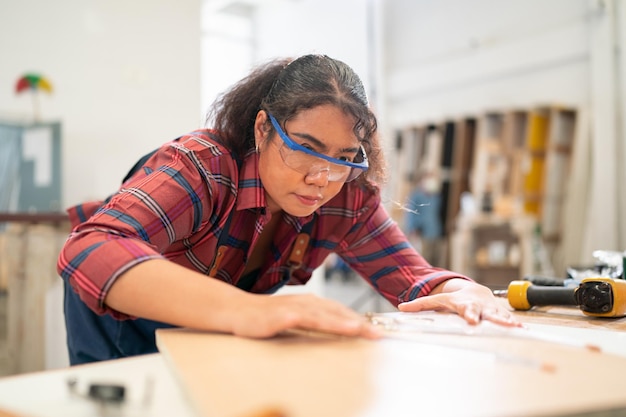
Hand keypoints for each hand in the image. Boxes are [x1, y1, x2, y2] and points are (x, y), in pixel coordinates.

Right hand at [231, 293, 382, 338]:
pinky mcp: (281, 316)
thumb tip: (335, 330)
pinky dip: (321, 322)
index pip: (340, 312)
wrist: (236, 310)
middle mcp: (306, 302)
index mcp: (312, 303)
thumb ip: (313, 322)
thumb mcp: (293, 318)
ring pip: (325, 315)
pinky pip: (305, 319)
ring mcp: (294, 308)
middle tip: (379, 335)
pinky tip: (330, 326)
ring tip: (362, 330)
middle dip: (360, 323)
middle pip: (338, 313)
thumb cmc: (266, 316)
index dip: (360, 321)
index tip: (378, 332)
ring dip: (344, 322)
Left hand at [397, 278, 521, 326]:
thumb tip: (401, 308)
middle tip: (501, 324)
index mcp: (464, 305)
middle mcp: (479, 307)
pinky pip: (508, 319)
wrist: (474, 291)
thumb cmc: (454, 299)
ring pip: (500, 316)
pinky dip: (516, 324)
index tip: (473, 321)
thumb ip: (420, 304)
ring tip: (517, 328)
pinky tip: (524, 330)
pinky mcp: (499, 314)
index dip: (470, 315)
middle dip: (493, 319)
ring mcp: (490, 310)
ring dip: (508, 322)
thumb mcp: (437, 301)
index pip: (467, 310)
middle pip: (486, 313)